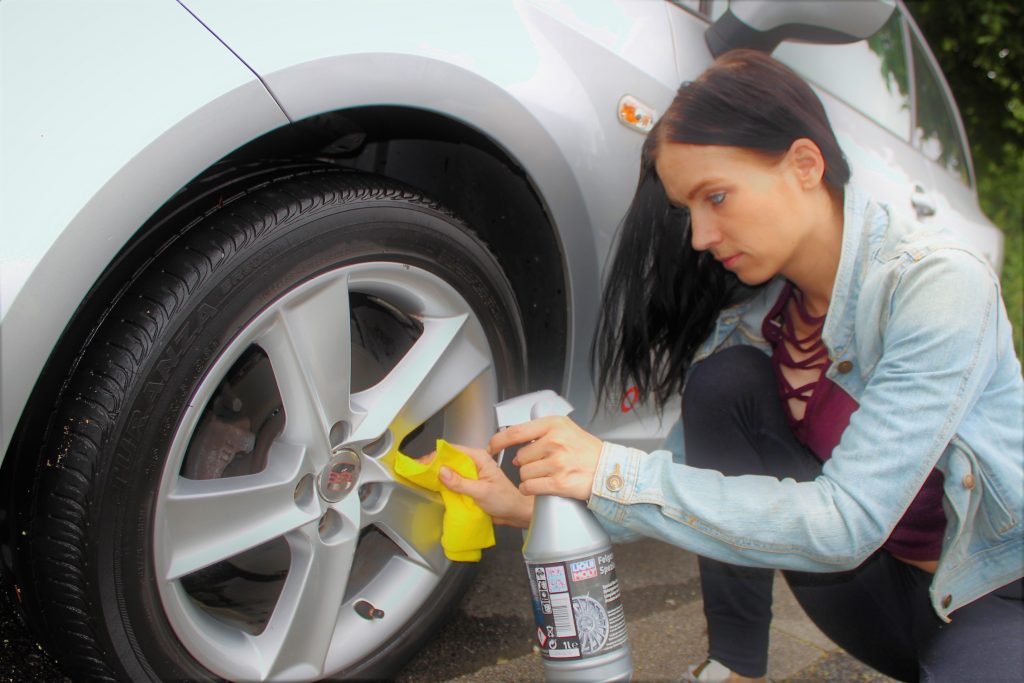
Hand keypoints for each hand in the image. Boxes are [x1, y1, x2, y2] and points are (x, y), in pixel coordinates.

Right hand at [419, 445, 533, 527]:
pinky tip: (433, 487)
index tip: (422, 463)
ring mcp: (471, 473)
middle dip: (433, 464)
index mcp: (479, 458)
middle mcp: (474, 462)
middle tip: (417, 472)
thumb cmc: (505, 500)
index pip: (453, 450)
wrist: (515, 512)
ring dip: (436, 474)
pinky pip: (453, 480)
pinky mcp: (469, 483)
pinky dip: (443, 483)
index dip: (435, 455)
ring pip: (449, 470)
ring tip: (421, 478)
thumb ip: (461, 482)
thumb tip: (442, 471)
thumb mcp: (481, 492)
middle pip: (449, 459)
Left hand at [487, 416, 602, 500]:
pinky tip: (540, 486)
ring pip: (523, 473)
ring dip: (530, 477)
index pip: (516, 432)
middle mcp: (554, 442)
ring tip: (547, 474)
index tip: (492, 447)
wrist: (608, 470)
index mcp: (553, 425)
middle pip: (520, 457)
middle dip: (526, 463)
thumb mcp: (565, 429)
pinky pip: (529, 487)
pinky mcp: (558, 483)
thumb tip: (516, 442)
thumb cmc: (587, 451)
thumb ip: (541, 431)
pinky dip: (530, 489)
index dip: (499, 441)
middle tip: (543, 464)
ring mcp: (556, 463)